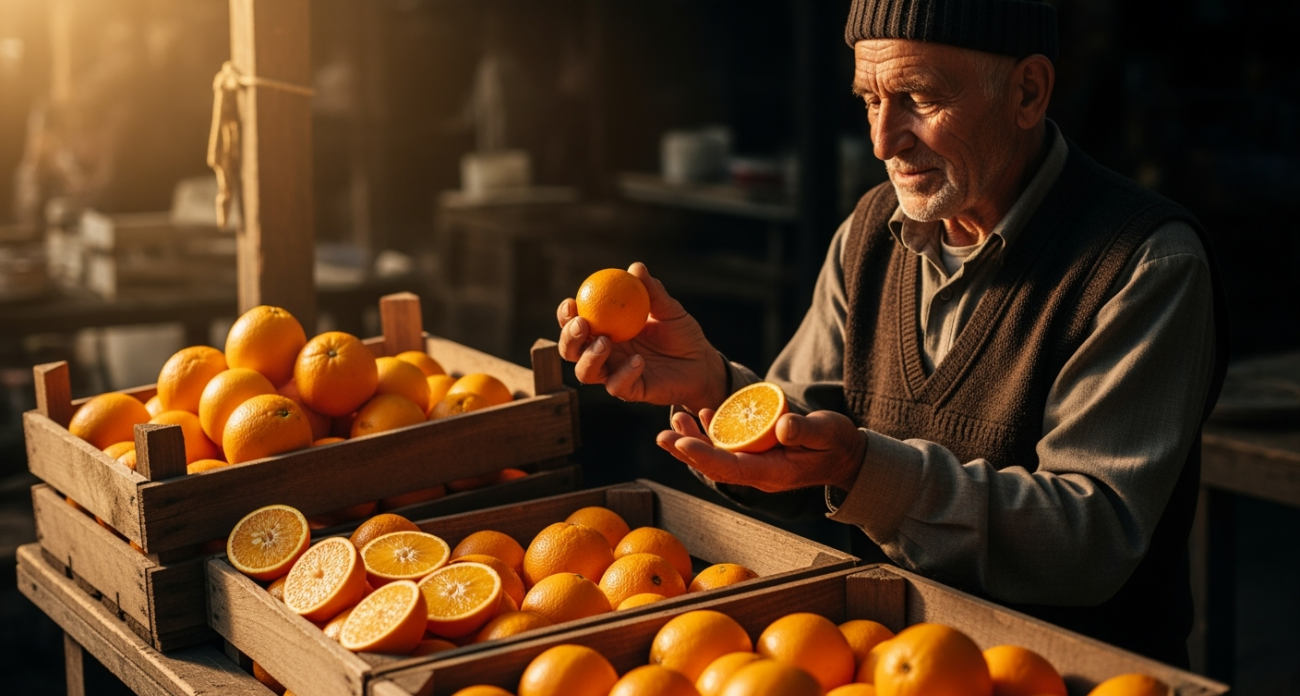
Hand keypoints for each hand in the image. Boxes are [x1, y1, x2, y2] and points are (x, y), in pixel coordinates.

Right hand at [557, 262, 726, 410]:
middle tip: (582, 324)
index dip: (566, 315)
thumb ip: (652, 291)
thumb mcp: (668, 308)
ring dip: (589, 357)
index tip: (571, 302)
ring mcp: (615, 373)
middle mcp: (604, 354)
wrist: (703, 362)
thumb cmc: (681, 332)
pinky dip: (624, 373)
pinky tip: (639, 361)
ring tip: (605, 341)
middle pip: (571, 350)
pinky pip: (618, 386)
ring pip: (586, 373)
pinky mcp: (631, 391)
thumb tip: (636, 268)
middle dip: (568, 338)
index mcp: (606, 330)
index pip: (575, 324)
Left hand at [656, 409, 865, 492]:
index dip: (703, 456)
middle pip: (714, 466)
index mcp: (772, 473)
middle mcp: (758, 474)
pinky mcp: (756, 456)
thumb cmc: (837, 444)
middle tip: (662, 436)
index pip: (730, 468)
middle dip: (687, 451)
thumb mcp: (827, 433)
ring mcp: (756, 466)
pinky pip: (727, 448)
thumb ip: (804, 431)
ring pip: (717, 457)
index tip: (680, 444)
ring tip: (674, 420)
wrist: (845, 457)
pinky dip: (712, 434)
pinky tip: (702, 415)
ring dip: (693, 441)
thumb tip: (780, 426)